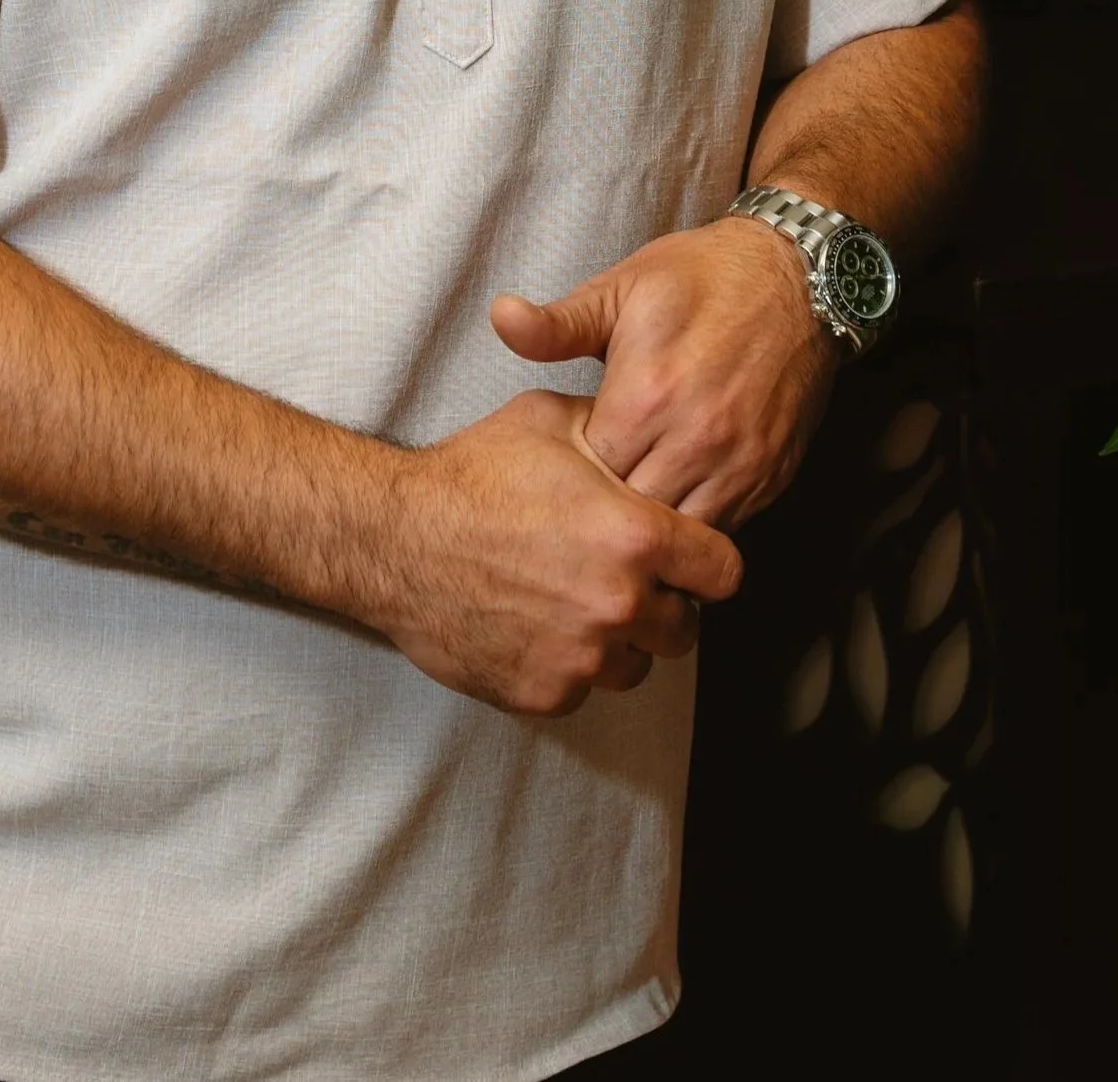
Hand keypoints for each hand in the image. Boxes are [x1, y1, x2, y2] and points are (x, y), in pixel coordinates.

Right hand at [366, 391, 741, 715]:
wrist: (394, 538)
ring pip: (636, 666)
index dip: (706, 562)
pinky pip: (584, 690)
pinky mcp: (546, 694)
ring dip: (618, 642)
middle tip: (622, 580)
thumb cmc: (472, 474)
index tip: (685, 558)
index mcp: (635, 536)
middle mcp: (620, 604)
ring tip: (575, 602)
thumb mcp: (551, 423)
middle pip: (684, 628)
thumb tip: (652, 433)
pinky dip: (570, 665)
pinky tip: (538, 625)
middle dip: (662, 604)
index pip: (723, 572)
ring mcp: (583, 657)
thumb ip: (616, 435)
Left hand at [490, 220, 834, 524]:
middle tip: (593, 497)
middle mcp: (695, 437)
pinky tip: (677, 500)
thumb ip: (559, 323)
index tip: (567, 463)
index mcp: (646, 394)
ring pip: (681, 535)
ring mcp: (739, 462)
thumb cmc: (704, 277)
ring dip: (655, 527)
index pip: (588, 475)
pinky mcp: (772, 475)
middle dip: (609, 512)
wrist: (799, 276)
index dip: (572, 476)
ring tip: (634, 506)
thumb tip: (500, 317)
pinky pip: (725, 530)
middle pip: (632, 516)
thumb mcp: (623, 287)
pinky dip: (697, 523)